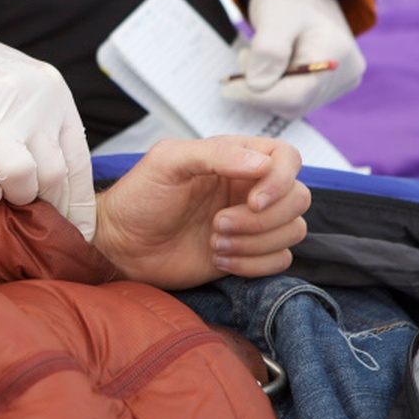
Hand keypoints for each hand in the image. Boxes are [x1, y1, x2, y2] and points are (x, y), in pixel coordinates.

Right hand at [0, 3, 96, 238]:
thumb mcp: (24, 88)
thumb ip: (43, 126)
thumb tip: (58, 186)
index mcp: (53, 94)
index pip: (78, 161)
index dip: (78, 204)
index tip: (77, 231)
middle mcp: (31, 105)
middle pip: (54, 175)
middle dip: (43, 203)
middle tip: (29, 209)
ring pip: (24, 182)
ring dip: (13, 198)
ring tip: (1, 190)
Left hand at [91, 137, 310, 288]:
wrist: (120, 245)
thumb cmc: (139, 198)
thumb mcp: (168, 162)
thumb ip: (215, 154)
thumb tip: (263, 164)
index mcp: (236, 159)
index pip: (288, 158)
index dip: (280, 180)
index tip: (252, 200)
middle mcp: (249, 188)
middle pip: (298, 198)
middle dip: (262, 219)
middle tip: (217, 224)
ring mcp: (250, 223)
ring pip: (293, 231)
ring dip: (255, 242)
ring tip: (213, 242)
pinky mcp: (247, 254)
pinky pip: (280, 261)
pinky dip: (254, 264)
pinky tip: (219, 260)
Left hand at [221, 0, 364, 118]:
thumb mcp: (274, 13)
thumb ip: (268, 50)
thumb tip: (258, 86)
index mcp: (336, 55)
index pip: (294, 96)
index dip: (257, 96)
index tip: (228, 88)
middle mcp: (345, 74)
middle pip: (293, 103)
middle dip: (260, 87)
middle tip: (247, 56)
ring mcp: (339, 83)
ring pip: (291, 104)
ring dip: (266, 86)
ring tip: (259, 54)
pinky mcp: (328, 86)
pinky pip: (295, 98)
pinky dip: (275, 86)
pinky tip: (271, 64)